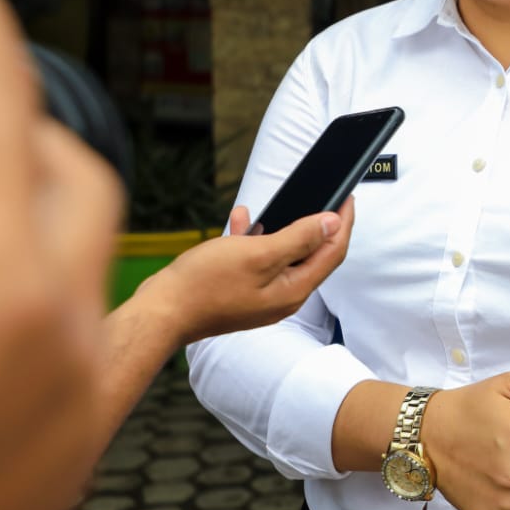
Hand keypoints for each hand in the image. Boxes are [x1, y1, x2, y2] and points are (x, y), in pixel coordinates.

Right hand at [134, 198, 353, 342]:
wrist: (160, 312)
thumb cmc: (205, 284)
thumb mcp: (259, 254)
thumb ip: (299, 239)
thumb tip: (333, 224)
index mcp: (293, 291)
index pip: (332, 252)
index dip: (344, 223)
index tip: (348, 197)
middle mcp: (282, 297)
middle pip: (313, 255)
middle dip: (319, 225)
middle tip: (326, 197)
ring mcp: (261, 296)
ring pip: (282, 255)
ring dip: (282, 228)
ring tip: (282, 204)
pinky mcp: (240, 291)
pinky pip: (256, 259)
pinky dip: (253, 238)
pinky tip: (242, 220)